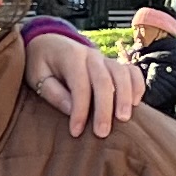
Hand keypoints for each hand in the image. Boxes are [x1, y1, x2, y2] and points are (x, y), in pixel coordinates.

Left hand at [25, 26, 140, 137]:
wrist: (50, 42)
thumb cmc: (41, 64)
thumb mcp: (37, 77)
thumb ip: (53, 92)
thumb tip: (71, 109)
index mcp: (71, 57)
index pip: (79, 86)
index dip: (79, 110)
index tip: (76, 132)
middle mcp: (92, 55)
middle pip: (104, 81)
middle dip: (104, 109)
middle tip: (102, 133)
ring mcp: (106, 59)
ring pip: (122, 75)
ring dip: (125, 97)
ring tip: (125, 119)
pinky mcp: (114, 64)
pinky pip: (132, 72)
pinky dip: (137, 85)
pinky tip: (136, 104)